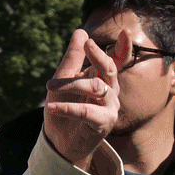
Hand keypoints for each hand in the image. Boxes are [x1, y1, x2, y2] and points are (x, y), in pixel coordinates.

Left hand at [43, 29, 120, 171]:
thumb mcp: (63, 81)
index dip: (123, 48)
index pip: (116, 60)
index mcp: (103, 78)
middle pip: (109, 69)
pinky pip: (86, 111)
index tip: (125, 32)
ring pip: (96, 87)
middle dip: (99, 56)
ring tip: (49, 86)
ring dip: (71, 84)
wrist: (60, 142)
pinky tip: (51, 107)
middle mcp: (110, 91)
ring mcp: (110, 107)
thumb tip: (81, 32)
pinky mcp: (103, 123)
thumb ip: (72, 59)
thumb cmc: (64, 108)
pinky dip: (67, 108)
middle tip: (87, 45)